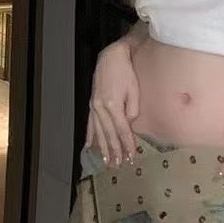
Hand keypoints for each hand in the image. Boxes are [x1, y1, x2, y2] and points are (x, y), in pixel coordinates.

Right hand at [85, 41, 139, 165]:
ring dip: (102, 148)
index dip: (127, 144)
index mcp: (113, 105)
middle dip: (115, 151)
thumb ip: (132, 110)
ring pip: (98, 132)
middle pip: (109, 134)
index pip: (122, 130)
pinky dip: (90, 136)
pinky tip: (88, 146)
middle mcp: (101, 108)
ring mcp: (94, 106)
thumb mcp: (134, 90)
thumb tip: (129, 125)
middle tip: (118, 165)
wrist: (112, 57)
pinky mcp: (92, 103)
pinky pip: (90, 123)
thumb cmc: (127, 72)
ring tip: (106, 162)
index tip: (131, 157)